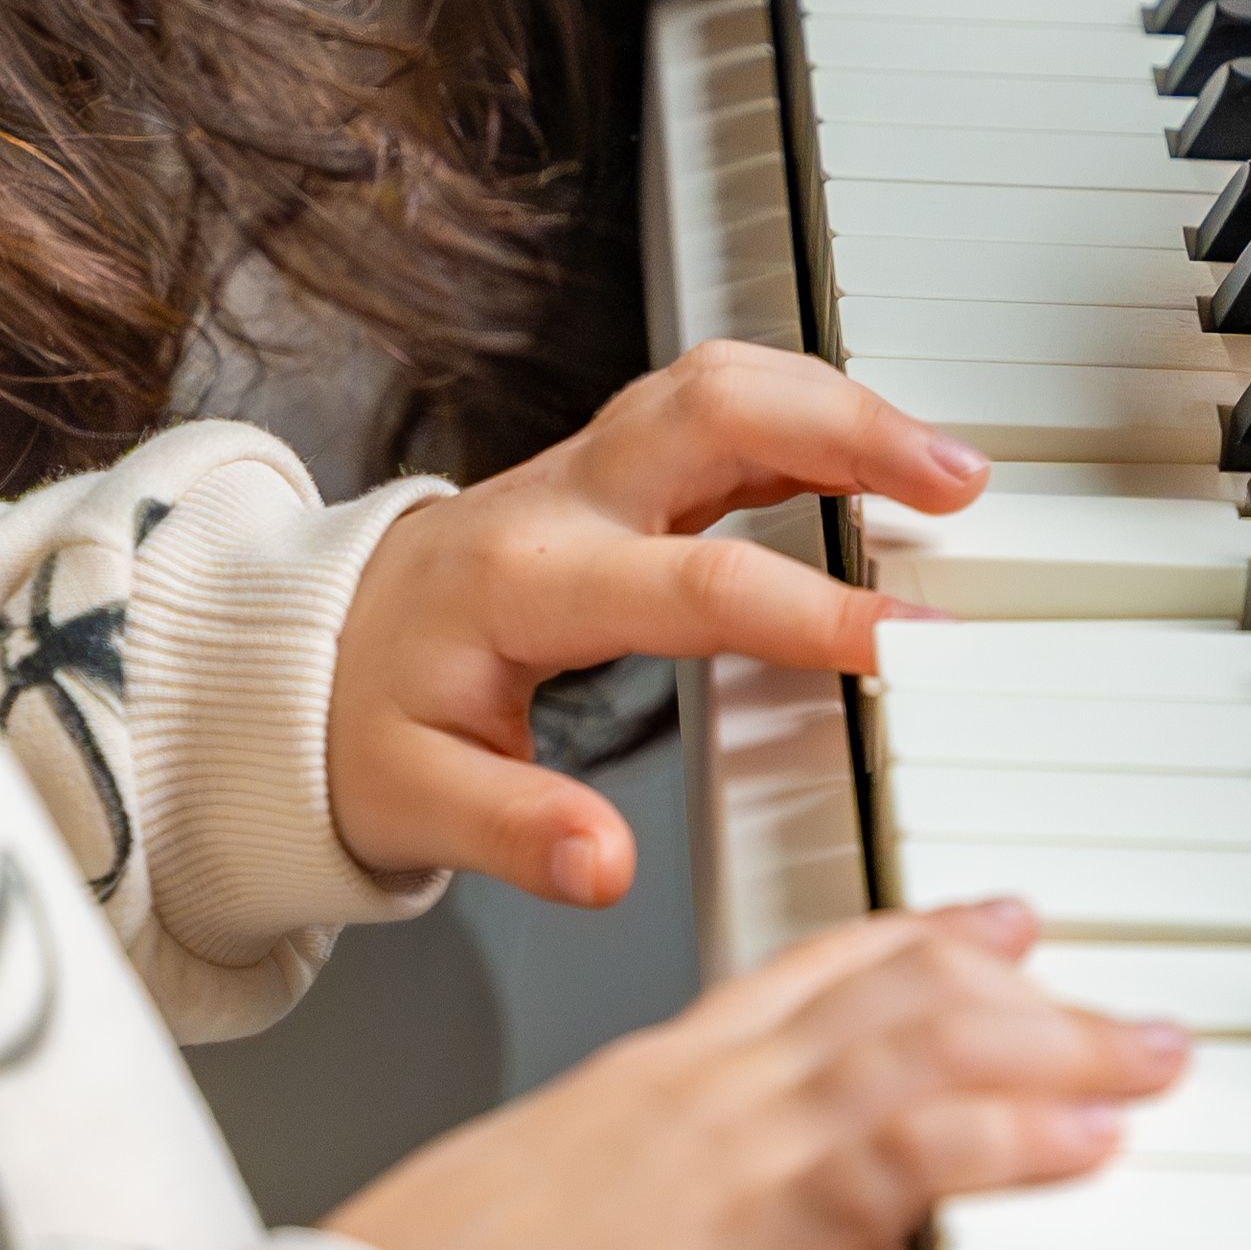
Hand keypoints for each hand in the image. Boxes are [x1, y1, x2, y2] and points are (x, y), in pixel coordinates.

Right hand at [327, 897, 1182, 1249]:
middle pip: (885, 989)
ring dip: (1057, 1050)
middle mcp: (695, 1091)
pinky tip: (1087, 1139)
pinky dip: (1018, 1133)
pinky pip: (913, 1147)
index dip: (908, 943)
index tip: (985, 928)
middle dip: (1017, 985)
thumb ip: (656, 1236)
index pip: (799, 978)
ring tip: (1146, 1060)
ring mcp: (726, 1146)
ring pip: (922, 1044)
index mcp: (641, 1090)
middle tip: (1107, 989)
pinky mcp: (753, 1224)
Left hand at [329, 341, 982, 904]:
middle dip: (849, 430)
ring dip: (840, 401)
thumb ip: (514, 833)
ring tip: (945, 463)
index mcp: (525, 583)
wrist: (292, 654)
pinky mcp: (610, 469)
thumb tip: (604, 868)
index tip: (906, 642)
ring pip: (723, 381)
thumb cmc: (359, 724)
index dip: (812, 609)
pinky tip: (873, 452)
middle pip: (718, 409)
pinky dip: (806, 409)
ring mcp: (587, 470)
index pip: (696, 583)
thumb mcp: (410, 805)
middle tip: (958, 486)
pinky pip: (719, 402)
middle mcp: (563, 500)